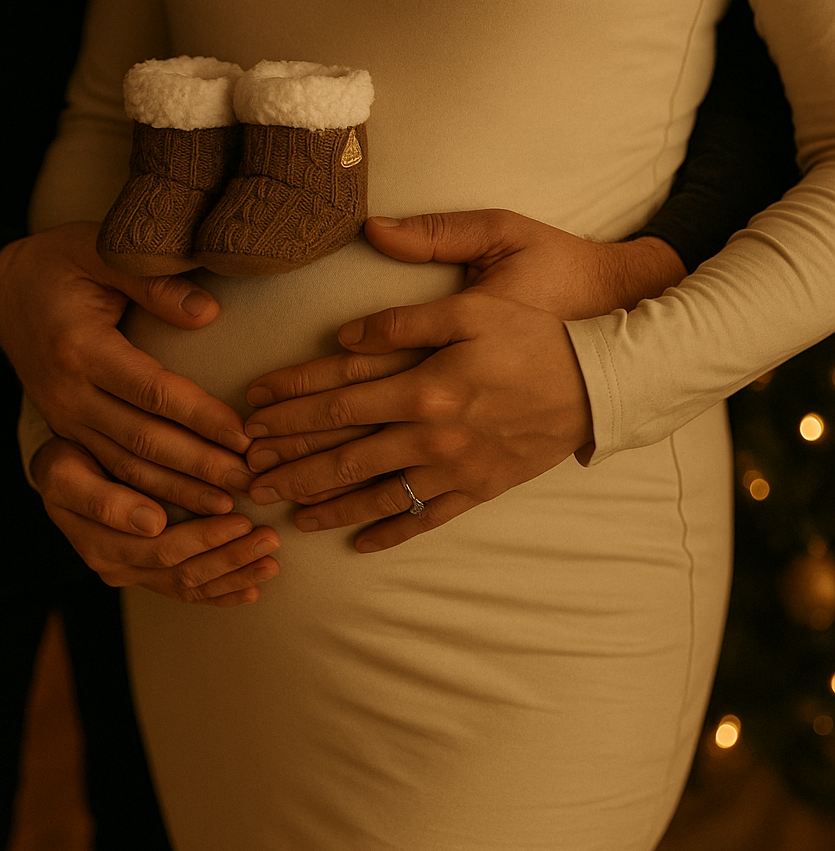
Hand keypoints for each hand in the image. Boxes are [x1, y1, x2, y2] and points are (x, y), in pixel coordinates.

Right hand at [0, 221, 252, 513]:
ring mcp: (64, 419)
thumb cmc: (59, 265)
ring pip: (127, 468)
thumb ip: (152, 281)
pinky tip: (188, 505)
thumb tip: (208, 313)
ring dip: (180, 489)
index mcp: (80, 348)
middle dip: (200, 465)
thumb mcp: (98, 250)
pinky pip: (112, 472)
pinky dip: (152, 493)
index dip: (201, 417)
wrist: (0, 291)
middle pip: (143, 440)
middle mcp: (69, 393)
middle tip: (251, 480)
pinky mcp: (67, 433)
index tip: (244, 434)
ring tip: (230, 502)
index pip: (152, 392)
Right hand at [33, 438, 279, 605]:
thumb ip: (101, 499)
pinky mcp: (145, 574)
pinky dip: (222, 593)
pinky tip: (251, 589)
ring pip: (189, 586)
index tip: (240, 519)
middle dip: (230, 556)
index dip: (204, 538)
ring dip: (234, 575)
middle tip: (269, 537)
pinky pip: (186, 592)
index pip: (161, 548)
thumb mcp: (64, 471)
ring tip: (270, 562)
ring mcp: (131, 573)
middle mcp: (115, 565)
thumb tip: (152, 523)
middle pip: (182, 571)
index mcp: (98, 542)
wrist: (59, 470)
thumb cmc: (65, 461)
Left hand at [240, 208, 679, 550]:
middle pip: (346, 454)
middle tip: (248, 479)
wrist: (601, 382)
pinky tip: (359, 545)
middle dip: (292, 466)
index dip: (290, 406)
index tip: (251, 415)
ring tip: (288, 515)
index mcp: (424, 385)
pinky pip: (427, 518)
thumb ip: (402, 322)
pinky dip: (391, 532)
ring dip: (329, 505)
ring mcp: (455, 468)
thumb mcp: (470, 305)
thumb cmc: (534, 334)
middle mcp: (432, 434)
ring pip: (378, 494)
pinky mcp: (479, 488)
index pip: (339, 399)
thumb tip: (343, 339)